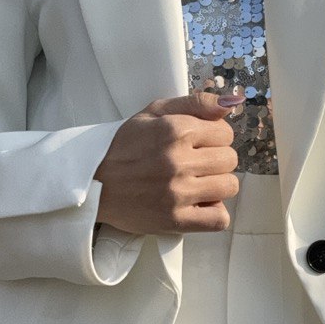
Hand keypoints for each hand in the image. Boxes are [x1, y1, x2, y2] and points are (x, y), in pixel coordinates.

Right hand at [93, 90, 242, 235]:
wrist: (92, 183)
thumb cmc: (124, 145)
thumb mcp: (154, 112)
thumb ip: (195, 103)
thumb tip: (232, 103)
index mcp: (175, 130)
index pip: (225, 132)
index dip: (214, 137)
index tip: (198, 143)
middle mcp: (178, 160)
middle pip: (230, 159)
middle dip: (216, 159)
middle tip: (194, 164)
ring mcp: (177, 193)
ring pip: (229, 186)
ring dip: (217, 185)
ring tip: (196, 184)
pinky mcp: (175, 220)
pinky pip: (219, 218)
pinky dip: (213, 212)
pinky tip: (198, 204)